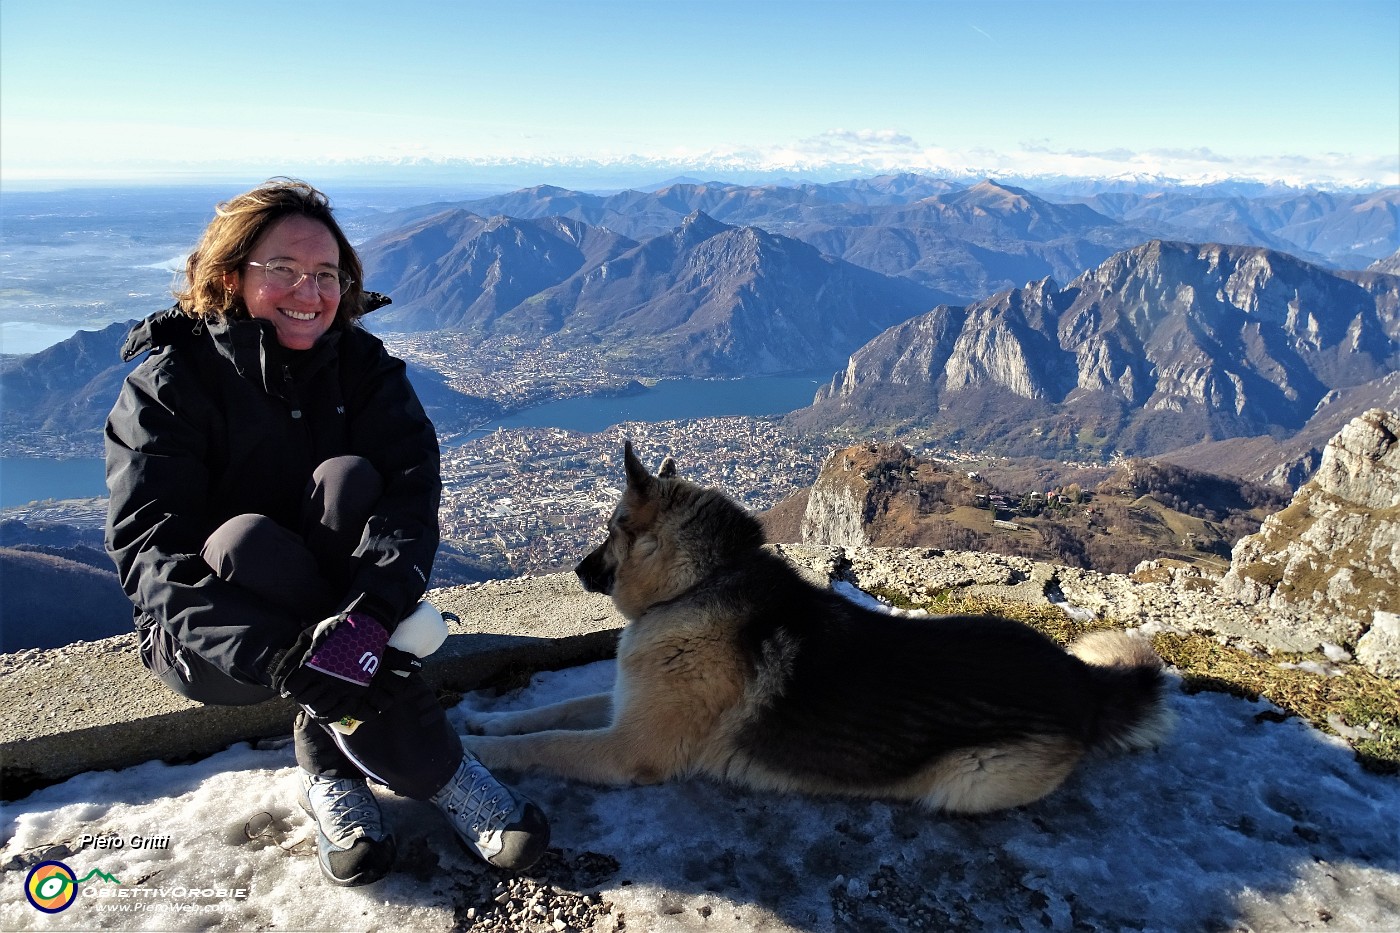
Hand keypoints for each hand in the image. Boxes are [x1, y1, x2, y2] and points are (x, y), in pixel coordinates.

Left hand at [272, 612, 389, 721]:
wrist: (368, 628)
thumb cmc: (336, 629)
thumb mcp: (310, 634)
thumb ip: (293, 654)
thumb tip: (277, 677)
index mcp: (313, 665)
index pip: (293, 687)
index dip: (290, 687)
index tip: (294, 684)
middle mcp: (326, 679)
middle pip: (305, 699)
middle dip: (302, 695)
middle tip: (305, 690)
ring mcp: (342, 687)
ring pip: (320, 707)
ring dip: (315, 704)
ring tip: (317, 697)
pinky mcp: (356, 691)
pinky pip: (338, 712)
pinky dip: (328, 715)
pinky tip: (324, 712)